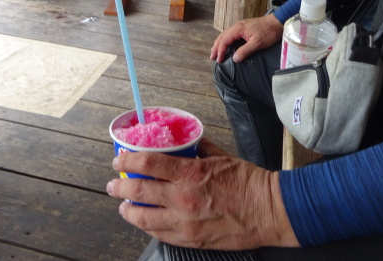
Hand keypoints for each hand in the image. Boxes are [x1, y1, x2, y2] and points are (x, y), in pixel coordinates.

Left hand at [107, 138, 298, 249]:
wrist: (269, 211)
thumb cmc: (248, 182)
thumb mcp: (222, 156)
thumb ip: (200, 149)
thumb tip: (187, 142)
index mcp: (190, 173)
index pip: (147, 164)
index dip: (127, 161)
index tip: (118, 161)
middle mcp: (182, 199)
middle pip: (138, 192)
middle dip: (119, 188)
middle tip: (113, 185)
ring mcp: (185, 223)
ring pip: (143, 219)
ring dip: (128, 211)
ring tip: (123, 207)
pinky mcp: (191, 240)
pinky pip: (160, 235)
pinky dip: (147, 227)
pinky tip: (144, 222)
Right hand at [210, 13, 283, 63]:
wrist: (277, 22)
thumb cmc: (268, 32)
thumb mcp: (257, 43)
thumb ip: (244, 51)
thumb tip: (234, 58)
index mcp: (238, 29)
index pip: (224, 41)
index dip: (220, 51)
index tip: (219, 60)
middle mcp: (237, 26)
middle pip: (222, 37)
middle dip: (216, 47)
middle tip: (212, 57)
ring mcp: (240, 26)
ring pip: (225, 35)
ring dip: (219, 43)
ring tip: (216, 51)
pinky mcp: (244, 27)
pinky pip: (230, 34)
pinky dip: (225, 40)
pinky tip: (226, 44)